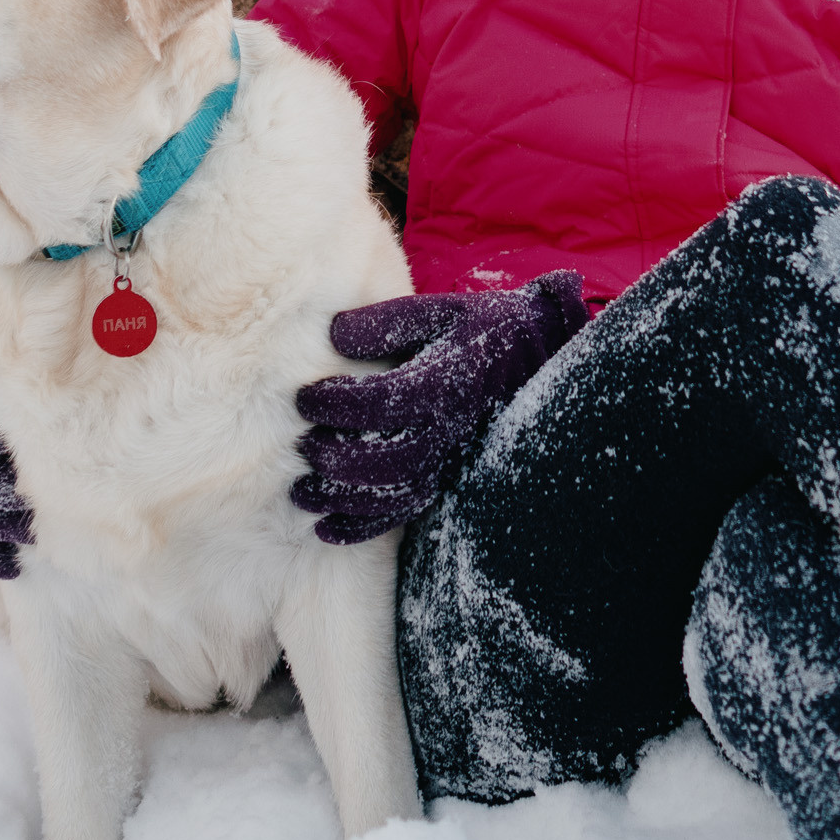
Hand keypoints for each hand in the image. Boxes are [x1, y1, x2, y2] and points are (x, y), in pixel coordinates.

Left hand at [291, 271, 587, 544]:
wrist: (536, 355)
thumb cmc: (480, 328)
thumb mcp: (441, 310)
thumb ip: (389, 321)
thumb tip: (335, 333)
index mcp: (446, 380)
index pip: (383, 401)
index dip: (338, 403)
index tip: (305, 398)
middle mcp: (449, 428)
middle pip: (386, 457)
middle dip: (336, 456)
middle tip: (303, 444)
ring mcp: (451, 458)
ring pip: (394, 493)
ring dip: (343, 498)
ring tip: (302, 492)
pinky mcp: (448, 478)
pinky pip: (405, 513)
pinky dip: (364, 527)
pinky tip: (326, 529)